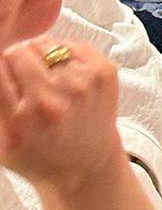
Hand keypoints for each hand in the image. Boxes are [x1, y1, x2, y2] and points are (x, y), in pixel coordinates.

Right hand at [0, 38, 122, 196]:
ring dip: (40, 57)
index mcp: (21, 120)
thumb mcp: (1, 142)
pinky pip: (72, 44)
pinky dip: (64, 55)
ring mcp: (81, 84)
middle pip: (18, 51)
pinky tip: (65, 77)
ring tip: (45, 78)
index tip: (4, 76)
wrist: (86, 166)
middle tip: (23, 78)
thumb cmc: (40, 156)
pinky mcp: (103, 73)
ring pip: (44, 44)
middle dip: (16, 61)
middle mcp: (52, 101)